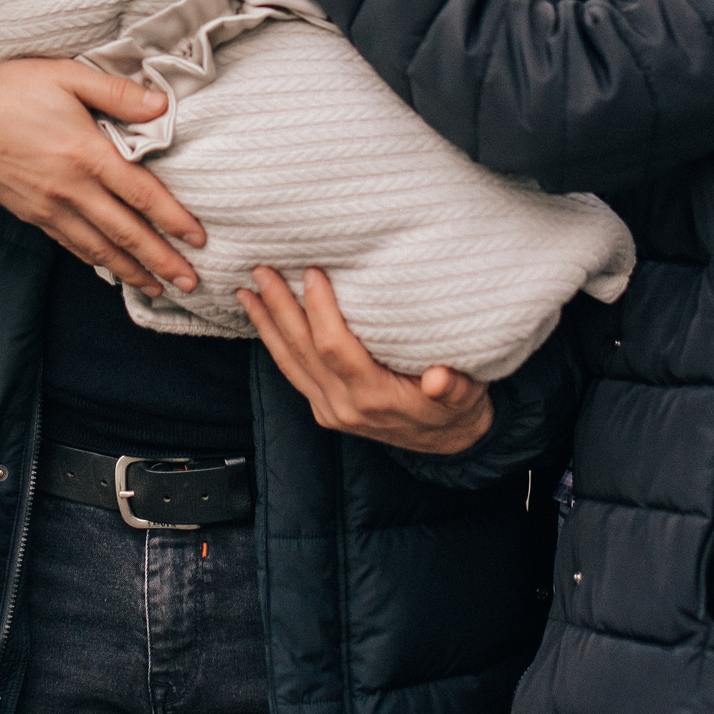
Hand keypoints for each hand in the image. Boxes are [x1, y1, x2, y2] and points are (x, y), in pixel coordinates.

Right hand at [0, 60, 201, 295]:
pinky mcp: (30, 215)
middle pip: (126, 232)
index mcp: (85, 153)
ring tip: (160, 289)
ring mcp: (48, 207)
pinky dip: (95, 262)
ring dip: (132, 271)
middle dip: (162, 261)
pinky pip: (70, 245)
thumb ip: (116, 93)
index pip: (141, 194)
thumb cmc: (8, 90)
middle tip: (191, 284)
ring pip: (99, 248)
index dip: (174, 219)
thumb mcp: (65, 75)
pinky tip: (111, 270)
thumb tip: (162, 106)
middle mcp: (69, 188)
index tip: (199, 239)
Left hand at [237, 266, 493, 455]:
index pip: (335, 347)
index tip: (312, 273)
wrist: (448, 443)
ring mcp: (330, 410)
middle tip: (263, 270)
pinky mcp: (324, 409)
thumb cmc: (456, 408)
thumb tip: (441, 379)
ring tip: (247, 290)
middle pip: (302, 351)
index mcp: (375, 397)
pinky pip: (292, 372)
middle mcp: (344, 406)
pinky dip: (274, 343)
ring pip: (289, 362)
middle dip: (281, 308)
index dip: (320, 310)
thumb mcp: (467, 396)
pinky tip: (262, 319)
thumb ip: (455, 388)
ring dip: (267, 324)